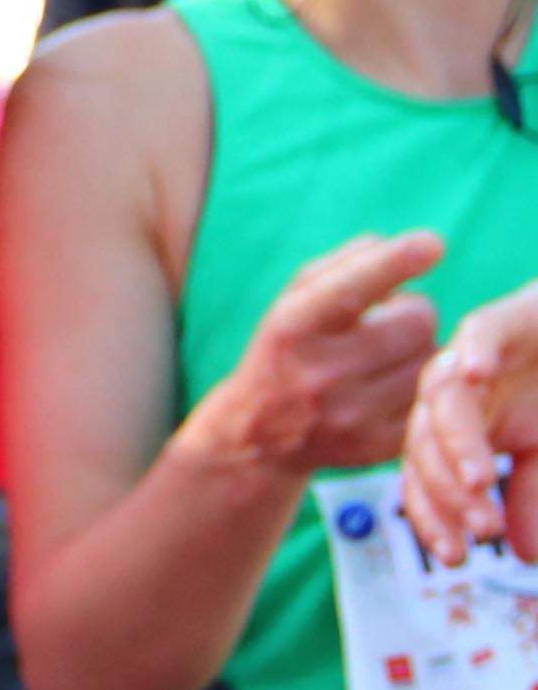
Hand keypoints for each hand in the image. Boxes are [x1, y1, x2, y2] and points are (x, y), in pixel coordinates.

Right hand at [184, 230, 442, 489]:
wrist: (257, 436)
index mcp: (289, 328)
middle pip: (416, 321)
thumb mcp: (293, 301)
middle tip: (392, 319)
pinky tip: (396, 384)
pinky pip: (432, 397)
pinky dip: (423, 383)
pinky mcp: (378, 445)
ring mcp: (349, 415)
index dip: (394, 263)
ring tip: (391, 354)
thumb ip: (343, 266)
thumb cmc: (286, 350)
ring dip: (421, 348)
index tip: (432, 243)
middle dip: (414, 310)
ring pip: (432, 358)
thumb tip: (409, 247)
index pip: (350, 288)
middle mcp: (317, 373)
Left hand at [407, 280, 537, 565]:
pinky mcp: (499, 321)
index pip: (427, 480)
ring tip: (480, 479)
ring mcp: (471, 360)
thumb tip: (523, 557)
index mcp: (456, 435)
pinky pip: (478, 333)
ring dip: (459, 441)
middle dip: (450, 491)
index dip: (436, 519)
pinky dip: (475, 351)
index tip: (455, 558)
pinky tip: (478, 374)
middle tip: (483, 526)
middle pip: (425, 445)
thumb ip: (531, 496)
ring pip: (442, 399)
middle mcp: (451, 400)